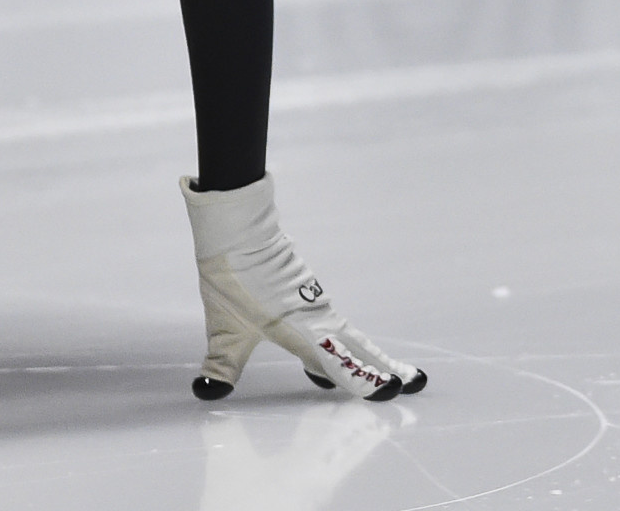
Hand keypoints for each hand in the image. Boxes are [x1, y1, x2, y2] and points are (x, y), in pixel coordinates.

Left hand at [181, 174, 423, 401]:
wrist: (237, 228)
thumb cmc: (231, 277)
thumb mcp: (224, 327)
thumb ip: (222, 363)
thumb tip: (207, 392)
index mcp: (302, 331)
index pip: (341, 364)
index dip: (365, 380)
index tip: (392, 390)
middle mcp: (316, 318)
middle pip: (357, 348)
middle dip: (382, 367)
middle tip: (412, 382)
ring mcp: (315, 303)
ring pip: (349, 335)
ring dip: (369, 354)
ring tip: (391, 372)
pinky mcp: (309, 291)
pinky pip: (335, 323)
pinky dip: (349, 340)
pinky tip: (338, 352)